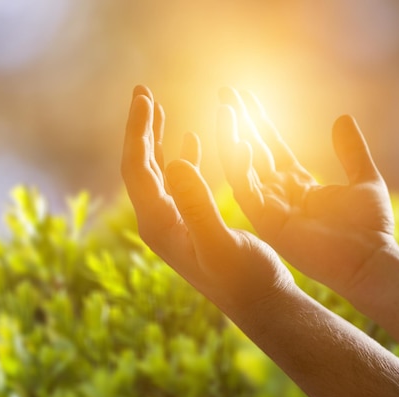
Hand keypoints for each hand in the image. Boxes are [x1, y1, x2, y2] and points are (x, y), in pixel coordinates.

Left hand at [121, 85, 292, 313]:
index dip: (139, 130)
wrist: (261, 304)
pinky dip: (181, 156)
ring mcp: (174, 223)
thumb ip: (197, 204)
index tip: (144, 96)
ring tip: (157, 107)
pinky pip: (178, 182)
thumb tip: (175, 162)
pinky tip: (188, 140)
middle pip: (140, 166)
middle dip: (141, 128)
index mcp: (159, 225)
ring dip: (156, 139)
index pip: (138, 168)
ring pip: (157, 172)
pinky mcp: (191, 223)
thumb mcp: (221, 242)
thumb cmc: (245, 279)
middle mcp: (159, 222)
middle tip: (142, 91)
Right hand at [217, 88, 394, 293]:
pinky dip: (240, 166)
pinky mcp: (268, 222)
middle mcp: (279, 193)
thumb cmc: (370, 228)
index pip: (271, 145)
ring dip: (232, 137)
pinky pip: (247, 190)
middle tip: (225, 91)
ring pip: (242, 167)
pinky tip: (239, 140)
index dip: (258, 120)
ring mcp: (271, 208)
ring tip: (224, 108)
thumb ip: (350, 151)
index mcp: (298, 183)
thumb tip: (342, 118)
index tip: (244, 95)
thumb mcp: (364, 179)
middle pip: (252, 150)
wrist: (370, 260)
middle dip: (238, 121)